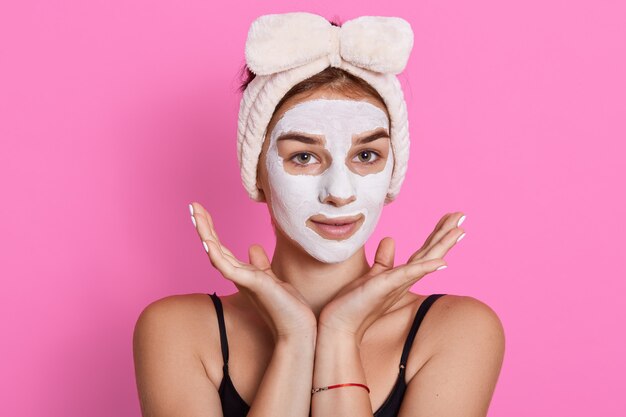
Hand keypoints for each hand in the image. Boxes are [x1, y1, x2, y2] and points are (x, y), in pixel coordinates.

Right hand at [190, 202, 316, 341]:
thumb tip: (252, 247)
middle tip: (192, 205)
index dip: (210, 229)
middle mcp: (238, 276)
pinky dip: (217, 255)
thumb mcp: (272, 278)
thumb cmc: (287, 307)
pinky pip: (228, 268)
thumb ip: (260, 264)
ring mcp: (243, 280)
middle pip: (214, 247)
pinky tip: (208, 242)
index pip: (221, 248)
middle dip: (203, 226)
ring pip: (216, 253)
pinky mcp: (251, 284)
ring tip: (195, 214)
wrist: (298, 328)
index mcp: (242, 273)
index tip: (202, 211)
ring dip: (205, 233)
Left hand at [318, 212, 465, 343]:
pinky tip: (441, 262)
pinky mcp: (386, 287)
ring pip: (425, 260)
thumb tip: (390, 239)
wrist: (341, 325)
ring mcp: (397, 283)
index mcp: (402, 274)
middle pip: (430, 252)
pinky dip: (425, 268)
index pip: (424, 251)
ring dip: (443, 246)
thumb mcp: (373, 275)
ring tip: (460, 231)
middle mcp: (404, 279)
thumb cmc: (355, 302)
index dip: (438, 234)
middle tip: (462, 216)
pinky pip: (408, 274)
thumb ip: (384, 259)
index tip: (451, 218)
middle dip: (447, 234)